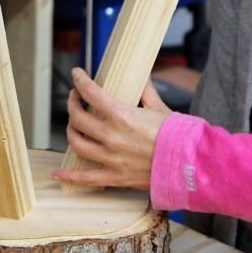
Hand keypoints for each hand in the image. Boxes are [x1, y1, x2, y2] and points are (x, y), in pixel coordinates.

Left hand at [52, 68, 171, 189]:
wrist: (194, 166)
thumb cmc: (179, 135)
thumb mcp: (160, 108)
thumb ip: (146, 91)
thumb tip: (141, 76)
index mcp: (122, 115)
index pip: (91, 93)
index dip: (79, 80)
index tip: (76, 74)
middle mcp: (112, 136)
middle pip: (77, 118)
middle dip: (72, 104)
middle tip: (75, 98)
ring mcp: (111, 158)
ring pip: (77, 143)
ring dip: (71, 131)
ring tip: (73, 124)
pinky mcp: (116, 177)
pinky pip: (86, 178)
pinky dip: (70, 176)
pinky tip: (58, 174)